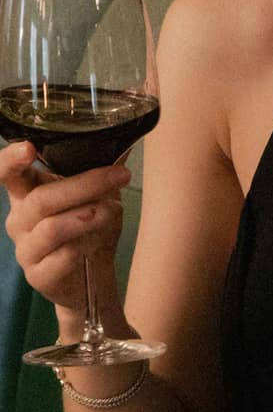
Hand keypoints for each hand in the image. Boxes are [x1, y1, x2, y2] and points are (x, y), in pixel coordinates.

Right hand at [0, 141, 130, 317]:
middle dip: (86, 184)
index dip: (10, 160)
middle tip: (122, 175)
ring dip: (89, 215)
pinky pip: (63, 256)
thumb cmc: (91, 226)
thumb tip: (123, 136)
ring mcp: (25, 249)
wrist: (92, 274)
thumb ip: (101, 166)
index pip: (7, 173)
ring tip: (114, 209)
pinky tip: (98, 241)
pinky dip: (87, 244)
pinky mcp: (38, 275)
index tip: (28, 148)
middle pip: (42, 199)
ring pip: (52, 228)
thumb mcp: (98, 193)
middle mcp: (19, 220)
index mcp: (27, 193)